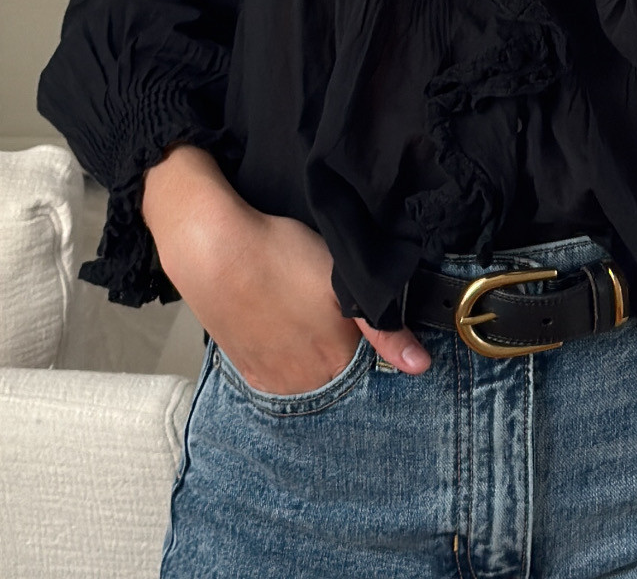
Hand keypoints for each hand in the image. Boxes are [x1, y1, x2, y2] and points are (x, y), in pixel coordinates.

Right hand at [142, 147, 430, 391]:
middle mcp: (306, 383)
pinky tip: (282, 328)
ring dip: (312, 355)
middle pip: (338, 374)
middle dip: (342, 350)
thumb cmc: (283, 258)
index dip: (369, 340)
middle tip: (327, 311)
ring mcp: (272, 380)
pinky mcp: (246, 369)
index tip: (360, 318)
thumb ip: (384, 328)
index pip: (370, 366)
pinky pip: (277, 373)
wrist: (215, 253)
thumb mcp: (345, 281)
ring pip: (307, 375)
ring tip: (303, 316)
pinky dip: (285, 356)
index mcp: (336, 363)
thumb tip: (421, 366)